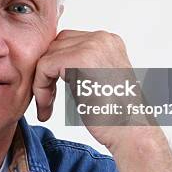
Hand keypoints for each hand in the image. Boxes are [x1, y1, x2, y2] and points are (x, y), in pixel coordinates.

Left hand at [32, 29, 171, 171]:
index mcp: (108, 41)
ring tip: (47, 106)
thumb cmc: (117, 115)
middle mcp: (102, 38)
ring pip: (47, 56)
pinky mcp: (79, 59)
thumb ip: (81, 65)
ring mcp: (92, 46)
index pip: (66, 41)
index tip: (52, 91)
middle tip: (47, 100)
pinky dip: (40, 88)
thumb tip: (51, 61)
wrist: (132, 133)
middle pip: (55, 46)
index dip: (54, 66)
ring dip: (42, 82)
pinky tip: (47, 107)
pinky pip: (44, 67)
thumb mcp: (99, 80)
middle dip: (46, 73)